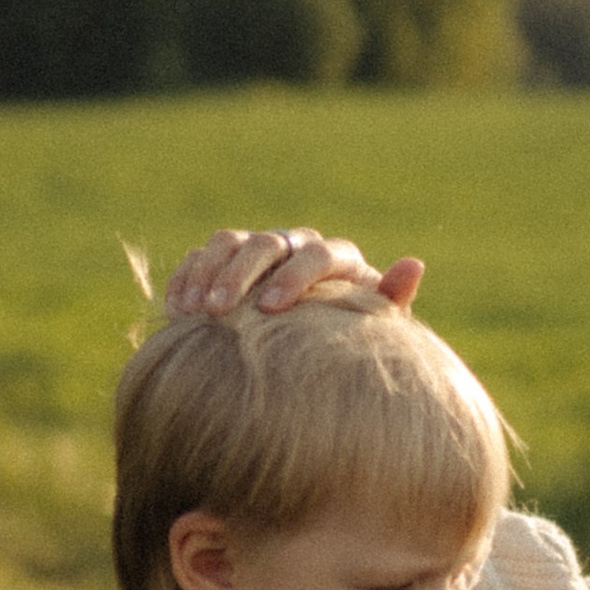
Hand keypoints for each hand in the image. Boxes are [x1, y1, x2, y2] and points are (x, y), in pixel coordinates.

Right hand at [164, 227, 424, 318]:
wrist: (318, 348)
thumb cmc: (352, 341)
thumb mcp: (375, 328)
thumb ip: (391, 299)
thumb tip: (414, 264)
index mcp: (336, 259)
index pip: (317, 254)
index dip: (292, 276)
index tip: (269, 309)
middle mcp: (297, 245)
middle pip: (267, 243)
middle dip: (240, 275)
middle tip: (220, 312)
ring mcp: (260, 250)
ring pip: (230, 242)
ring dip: (209, 273)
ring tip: (194, 311)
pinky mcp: (228, 260)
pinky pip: (201, 255)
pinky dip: (187, 277)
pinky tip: (175, 308)